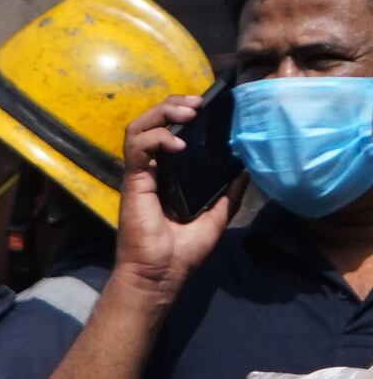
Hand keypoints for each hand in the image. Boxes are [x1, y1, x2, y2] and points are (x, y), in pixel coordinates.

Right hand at [122, 97, 236, 294]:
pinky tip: (178, 144)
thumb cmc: (182, 252)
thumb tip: (246, 167)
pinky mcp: (133, 182)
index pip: (170, 132)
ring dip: (162, 113)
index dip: (184, 114)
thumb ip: (229, 191)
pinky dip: (157, 138)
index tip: (209, 108)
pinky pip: (137, 148)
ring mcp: (140, 175)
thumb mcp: (217, 215)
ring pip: (138, 128)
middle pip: (152, 122)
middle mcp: (153, 170)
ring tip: (188, 113)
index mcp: (169, 175)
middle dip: (173, 105)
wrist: (160, 275)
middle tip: (198, 103)